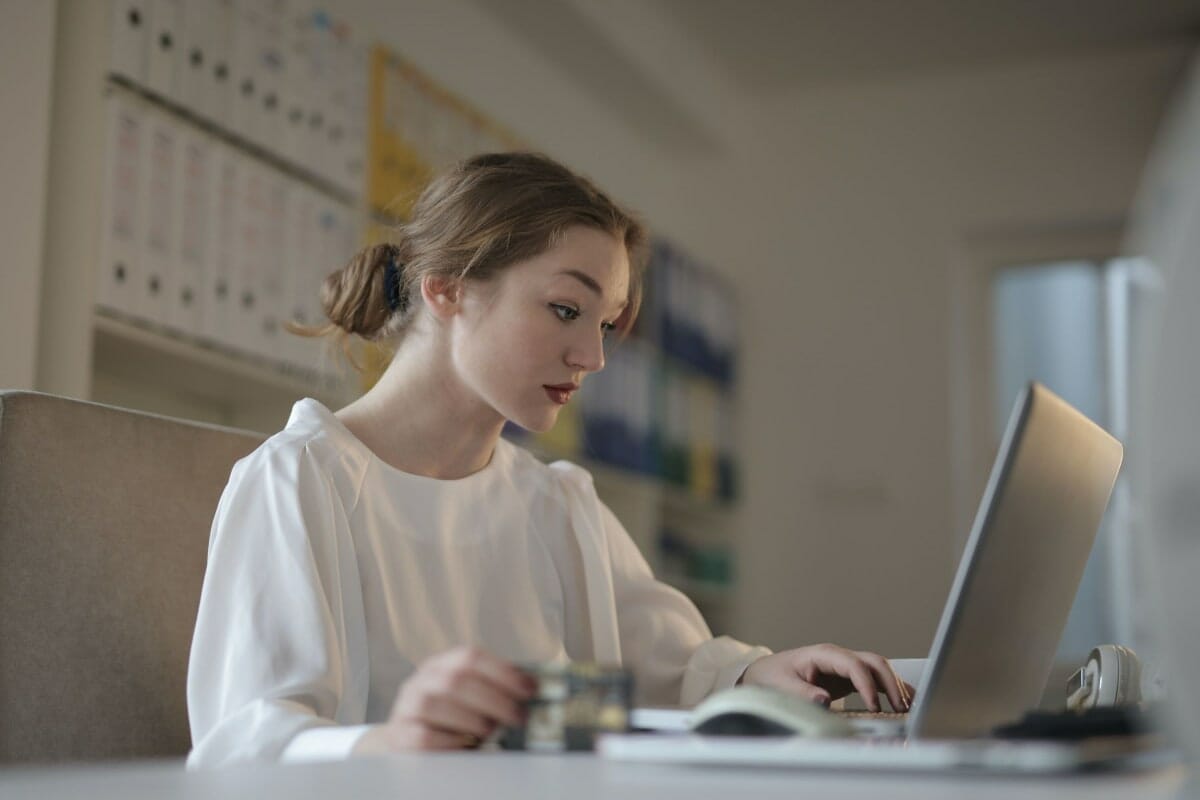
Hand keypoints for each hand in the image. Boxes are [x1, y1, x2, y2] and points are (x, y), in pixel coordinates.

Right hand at [355, 646, 535, 753]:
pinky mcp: (400, 735)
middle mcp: (422, 680)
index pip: (471, 656)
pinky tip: (467, 746)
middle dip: (495, 699)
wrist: (406, 739)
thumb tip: (535, 691)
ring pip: (437, 704)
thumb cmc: (448, 718)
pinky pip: (424, 736)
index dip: (503, 671)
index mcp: (442, 664)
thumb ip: (494, 690)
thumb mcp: (468, 697)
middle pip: (457, 680)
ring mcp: (407, 706)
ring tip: (492, 732)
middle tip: (519, 717)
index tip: (529, 689)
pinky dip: (451, 741)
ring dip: (472, 719)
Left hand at [739, 644, 914, 712]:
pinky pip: (874, 679)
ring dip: (894, 685)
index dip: (867, 686)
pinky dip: (890, 689)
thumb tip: (824, 700)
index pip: (854, 665)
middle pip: (873, 662)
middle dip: (890, 683)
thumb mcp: (783, 686)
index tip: (875, 707)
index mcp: (824, 654)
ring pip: (878, 669)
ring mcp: (845, 666)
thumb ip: (802, 693)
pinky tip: (903, 701)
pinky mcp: (848, 677)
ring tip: (907, 707)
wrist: (766, 673)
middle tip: (900, 707)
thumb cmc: (773, 677)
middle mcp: (838, 657)